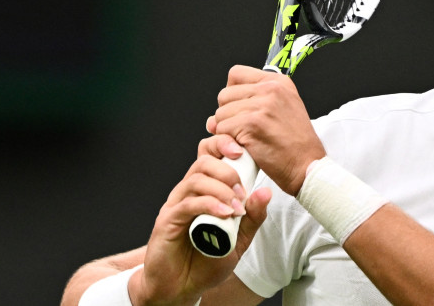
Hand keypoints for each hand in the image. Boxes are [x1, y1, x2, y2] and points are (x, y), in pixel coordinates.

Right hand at [134, 137, 270, 304]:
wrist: (183, 286)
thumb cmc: (208, 260)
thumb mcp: (240, 239)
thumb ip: (252, 217)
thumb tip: (266, 192)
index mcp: (206, 191)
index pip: (212, 156)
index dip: (225, 146)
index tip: (244, 153)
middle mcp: (189, 193)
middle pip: (204, 162)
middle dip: (228, 170)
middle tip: (242, 192)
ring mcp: (176, 205)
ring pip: (196, 180)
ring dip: (221, 189)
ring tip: (235, 208)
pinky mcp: (167, 221)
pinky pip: (187, 204)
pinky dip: (209, 205)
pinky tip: (224, 214)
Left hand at [206, 65, 326, 194]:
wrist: (307, 165)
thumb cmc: (295, 145)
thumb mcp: (284, 110)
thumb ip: (254, 102)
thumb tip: (214, 116)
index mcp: (279, 82)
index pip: (236, 74)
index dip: (232, 94)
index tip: (240, 109)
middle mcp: (271, 89)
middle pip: (224, 95)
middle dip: (227, 115)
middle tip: (243, 130)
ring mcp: (262, 105)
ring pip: (220, 114)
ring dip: (226, 130)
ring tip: (246, 140)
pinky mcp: (253, 123)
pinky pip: (222, 129)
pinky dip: (227, 142)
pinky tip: (244, 147)